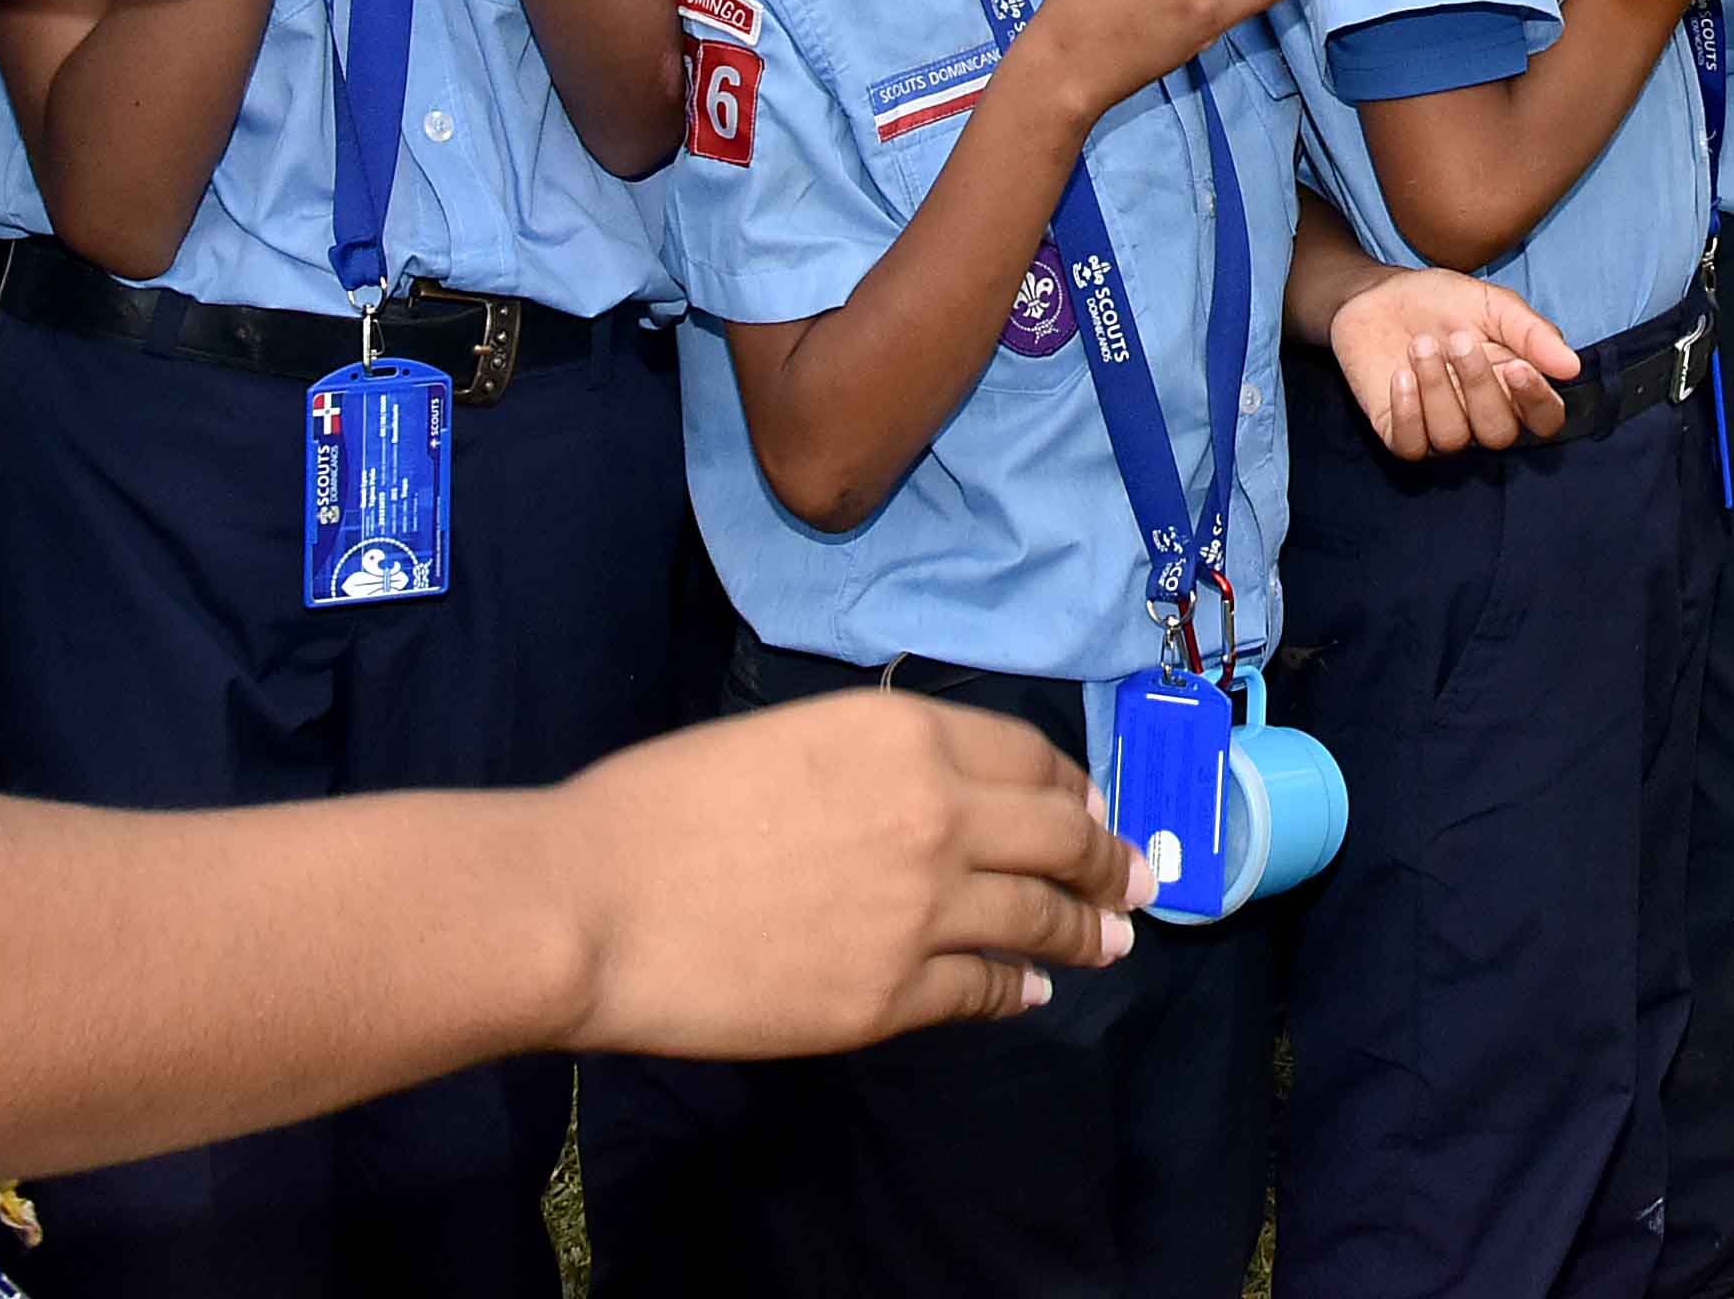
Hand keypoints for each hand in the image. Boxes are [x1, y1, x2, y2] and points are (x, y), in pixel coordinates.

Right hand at [552, 691, 1143, 1053]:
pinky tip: (1028, 990)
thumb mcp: (787, 738)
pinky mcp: (889, 997)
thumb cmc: (662, 806)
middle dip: (1109, 859)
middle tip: (1137, 876)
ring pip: (1036, 917)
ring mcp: (921, 912)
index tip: (1091, 807)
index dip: (1071, 787)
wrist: (597, 902)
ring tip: (1111, 939)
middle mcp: (937, 815)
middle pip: (1060, 837)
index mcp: (906, 736)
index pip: (1029, 759)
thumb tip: (931, 795)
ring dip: (1085, 928)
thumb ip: (874, 762)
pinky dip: (1015, 989)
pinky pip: (980, 991)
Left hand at [1323, 265, 1580, 455]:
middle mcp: (1481, 415)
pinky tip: (1400, 375)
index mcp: (1513, 386)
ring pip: (1454, 438)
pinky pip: (1411, 446)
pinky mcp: (1399, 432)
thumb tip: (1572, 367)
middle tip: (1458, 340)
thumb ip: (1531, 333)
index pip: (1544, 419)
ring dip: (1437, 389)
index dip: (1537, 403)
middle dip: (1479, 386)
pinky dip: (1408, 412)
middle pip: (1499, 434)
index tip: (1517, 367)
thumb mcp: (1491, 304)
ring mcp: (1440, 427)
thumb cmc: (1441, 301)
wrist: (1377, 296)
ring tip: (1420, 345)